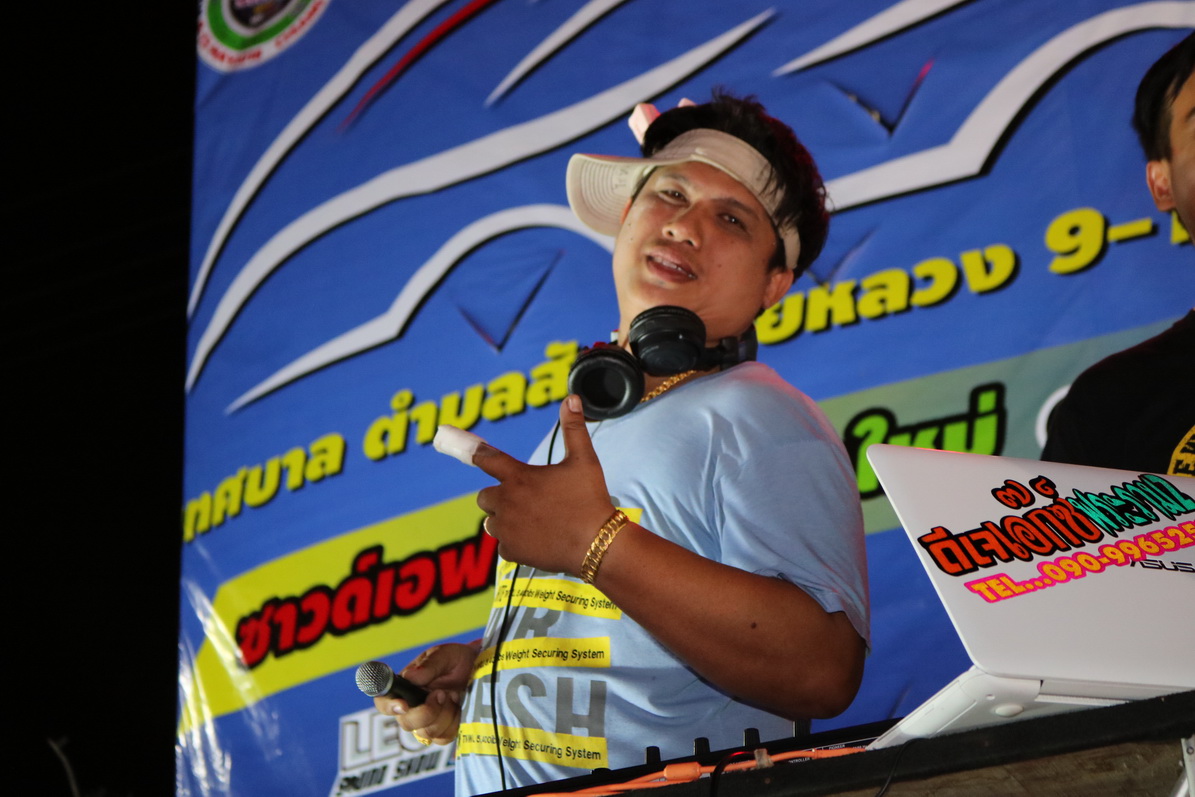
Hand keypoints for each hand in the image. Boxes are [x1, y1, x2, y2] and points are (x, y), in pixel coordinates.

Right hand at [373, 643, 476, 744]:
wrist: (479, 668)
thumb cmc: (456, 660)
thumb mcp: (444, 655)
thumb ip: (428, 665)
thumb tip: (409, 677)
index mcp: (404, 687)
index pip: (384, 703)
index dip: (389, 707)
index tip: (404, 705)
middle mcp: (412, 707)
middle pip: (406, 723)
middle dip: (426, 711)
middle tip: (442, 693)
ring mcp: (427, 721)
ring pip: (426, 732)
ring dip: (444, 715)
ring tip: (453, 696)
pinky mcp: (443, 731)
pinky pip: (443, 738)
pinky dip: (454, 723)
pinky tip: (459, 707)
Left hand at [474, 395, 615, 575]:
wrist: (597, 545)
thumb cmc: (591, 500)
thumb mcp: (585, 461)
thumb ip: (574, 429)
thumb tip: (571, 398)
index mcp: (520, 477)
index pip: (486, 458)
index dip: (467, 447)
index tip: (442, 435)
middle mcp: (507, 501)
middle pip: (485, 496)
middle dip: (500, 496)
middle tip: (528, 500)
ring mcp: (506, 528)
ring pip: (492, 522)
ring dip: (506, 520)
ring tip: (535, 521)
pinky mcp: (511, 551)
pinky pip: (503, 545)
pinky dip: (516, 543)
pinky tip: (538, 540)